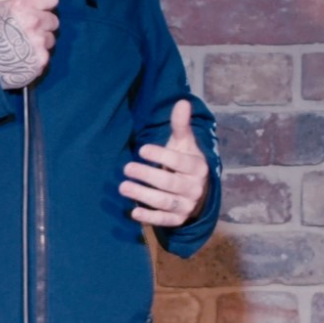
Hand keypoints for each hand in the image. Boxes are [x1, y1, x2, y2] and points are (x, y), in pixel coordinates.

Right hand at [0, 0, 58, 89]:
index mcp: (24, 5)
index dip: (44, 3)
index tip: (36, 8)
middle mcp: (34, 22)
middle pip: (53, 19)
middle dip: (42, 23)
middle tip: (25, 29)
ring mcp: (39, 42)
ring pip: (51, 38)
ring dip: (41, 40)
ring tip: (23, 43)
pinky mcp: (41, 59)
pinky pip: (47, 54)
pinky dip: (38, 55)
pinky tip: (25, 55)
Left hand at [120, 99, 208, 228]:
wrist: (200, 191)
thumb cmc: (186, 163)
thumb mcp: (185, 144)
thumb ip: (181, 125)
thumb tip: (182, 102)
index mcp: (198, 167)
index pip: (181, 162)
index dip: (162, 155)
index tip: (143, 149)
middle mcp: (195, 188)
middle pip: (170, 183)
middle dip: (148, 176)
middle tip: (127, 168)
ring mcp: (187, 205)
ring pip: (166, 202)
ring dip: (143, 195)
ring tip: (123, 187)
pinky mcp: (179, 219)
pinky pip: (165, 221)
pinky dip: (150, 218)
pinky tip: (133, 212)